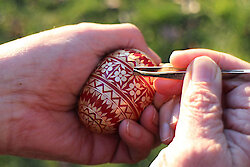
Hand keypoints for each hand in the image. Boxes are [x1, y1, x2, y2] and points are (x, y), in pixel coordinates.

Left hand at [0, 23, 161, 163]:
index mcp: (114, 75)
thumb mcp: (91, 36)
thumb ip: (128, 39)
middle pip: (154, 107)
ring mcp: (110, 125)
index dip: (165, 84)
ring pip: (149, 130)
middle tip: (163, 104)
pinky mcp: (103, 148)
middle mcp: (115, 100)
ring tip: (148, 115)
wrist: (12, 96)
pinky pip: (133, 150)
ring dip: (156, 124)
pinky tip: (127, 127)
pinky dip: (139, 140)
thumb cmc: (49, 59)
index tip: (171, 84)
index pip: (151, 83)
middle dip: (165, 107)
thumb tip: (155, 60)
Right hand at [151, 49, 249, 166]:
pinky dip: (159, 121)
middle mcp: (238, 128)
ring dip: (166, 110)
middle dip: (179, 90)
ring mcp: (214, 134)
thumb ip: (202, 102)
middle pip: (209, 86)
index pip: (240, 77)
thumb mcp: (198, 147)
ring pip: (188, 100)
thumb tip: (202, 64)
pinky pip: (176, 117)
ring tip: (157, 132)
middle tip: (157, 95)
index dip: (207, 62)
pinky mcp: (194, 139)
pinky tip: (147, 134)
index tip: (176, 59)